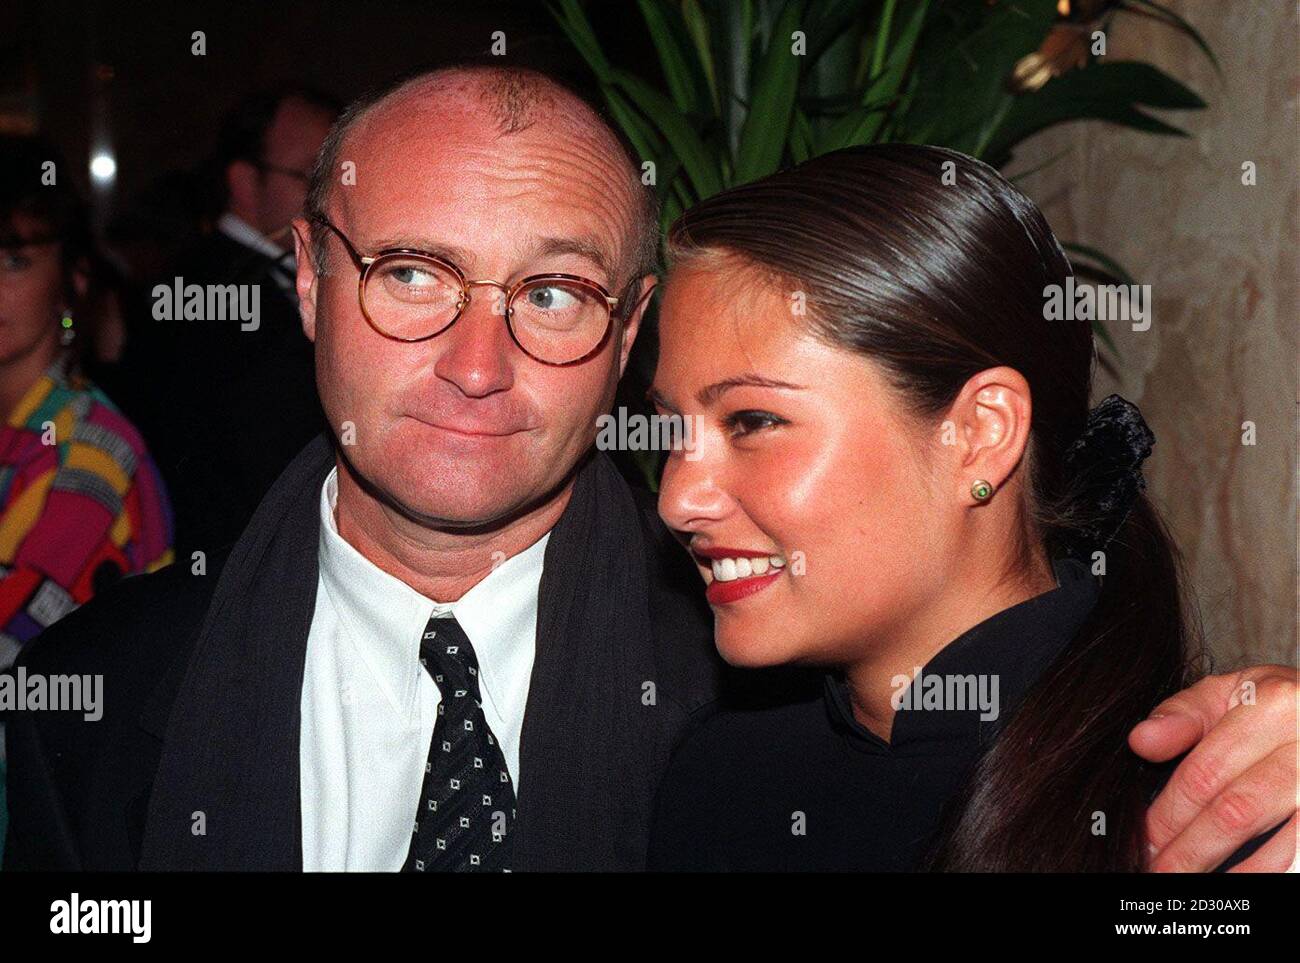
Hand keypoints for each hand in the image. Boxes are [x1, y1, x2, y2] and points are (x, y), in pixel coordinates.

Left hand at [1129, 665, 1296, 871]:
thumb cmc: (1276, 703)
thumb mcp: (1230, 692)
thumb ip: (1182, 714)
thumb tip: (1141, 741)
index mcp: (1274, 705)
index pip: (1206, 772)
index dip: (1169, 813)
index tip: (1144, 839)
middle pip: (1236, 811)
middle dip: (1191, 849)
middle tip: (1158, 871)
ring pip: (1277, 843)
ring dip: (1230, 872)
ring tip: (1191, 883)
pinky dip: (1267, 870)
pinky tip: (1238, 880)